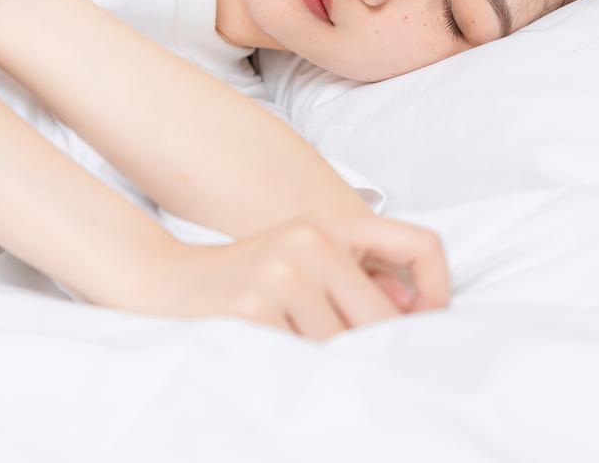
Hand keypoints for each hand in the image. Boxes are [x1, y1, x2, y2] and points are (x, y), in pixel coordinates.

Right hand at [129, 208, 450, 341]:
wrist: (162, 279)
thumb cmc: (243, 280)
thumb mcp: (301, 260)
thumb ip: (354, 279)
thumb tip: (413, 312)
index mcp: (328, 228)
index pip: (420, 246)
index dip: (436, 294)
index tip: (422, 328)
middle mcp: (308, 243)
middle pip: (378, 319)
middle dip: (371, 350)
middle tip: (363, 371)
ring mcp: (280, 276)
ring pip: (339, 348)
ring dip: (328, 366)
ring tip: (304, 361)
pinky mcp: (252, 310)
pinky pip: (299, 361)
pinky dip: (294, 372)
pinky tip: (275, 362)